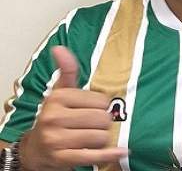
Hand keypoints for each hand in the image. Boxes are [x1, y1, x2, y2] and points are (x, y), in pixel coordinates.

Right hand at [20, 46, 127, 170]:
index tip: (94, 108)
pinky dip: (109, 155)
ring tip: (93, 135)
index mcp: (58, 98)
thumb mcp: (60, 91)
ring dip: (102, 138)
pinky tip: (120, 151)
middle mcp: (54, 118)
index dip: (102, 105)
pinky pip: (93, 156)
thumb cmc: (54, 116)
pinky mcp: (63, 159)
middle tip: (95, 123)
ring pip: (100, 137)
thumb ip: (66, 70)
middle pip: (102, 119)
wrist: (35, 148)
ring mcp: (57, 140)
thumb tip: (59, 48)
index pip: (100, 100)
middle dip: (103, 122)